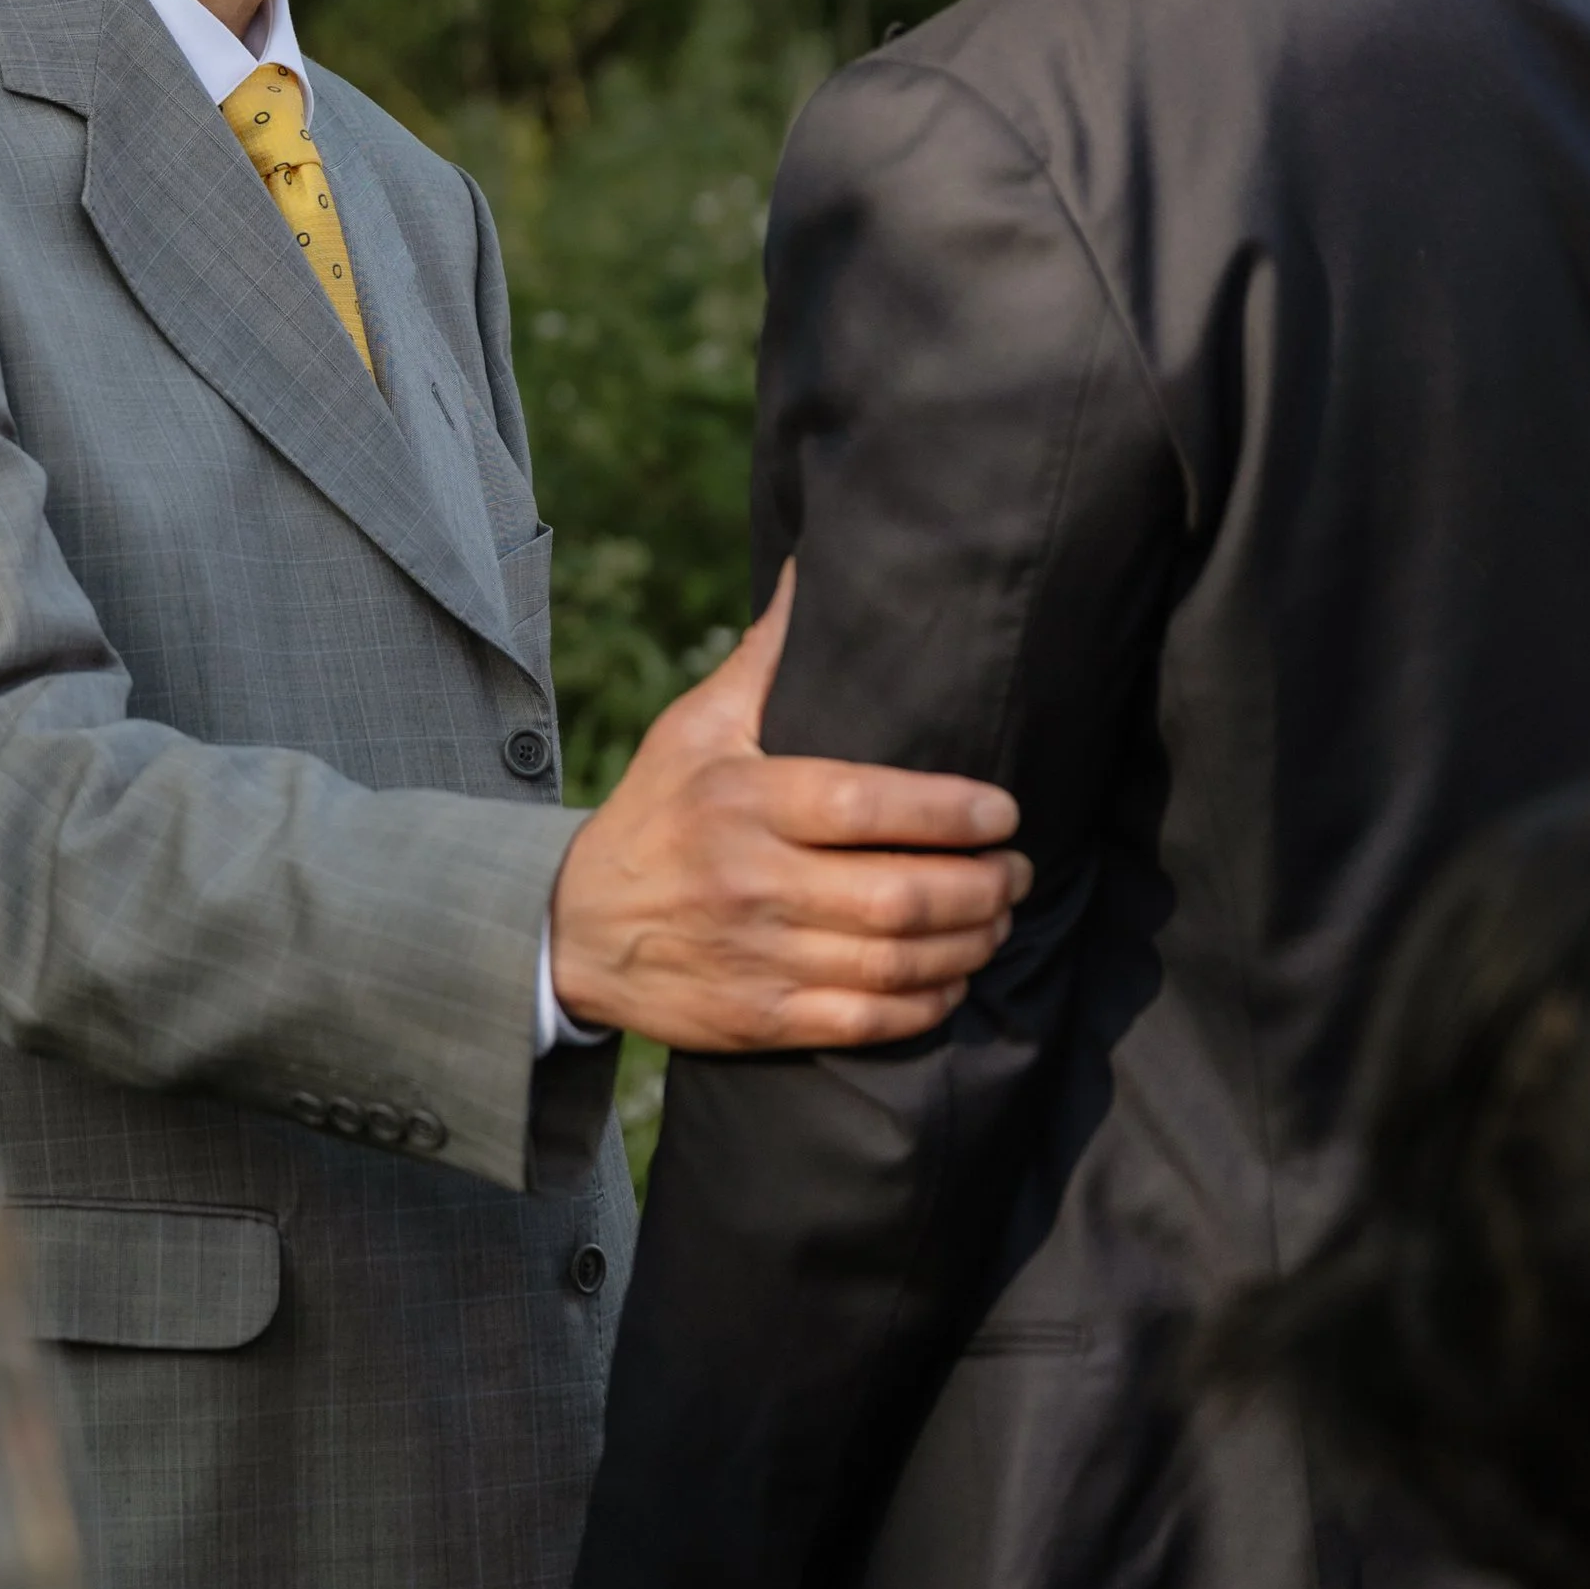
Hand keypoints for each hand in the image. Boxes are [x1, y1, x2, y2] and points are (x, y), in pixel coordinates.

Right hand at [548, 565, 1030, 1047]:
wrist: (571, 927)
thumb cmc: (657, 813)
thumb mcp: (696, 727)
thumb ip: (766, 658)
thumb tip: (815, 568)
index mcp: (745, 800)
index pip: (868, 807)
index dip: (952, 814)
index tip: (1004, 813)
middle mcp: (753, 880)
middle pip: (898, 894)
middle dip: (982, 887)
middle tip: (1018, 871)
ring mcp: (758, 955)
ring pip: (893, 962)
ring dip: (969, 945)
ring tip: (999, 921)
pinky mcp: (760, 1017)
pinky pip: (865, 1021)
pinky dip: (926, 1004)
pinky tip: (954, 980)